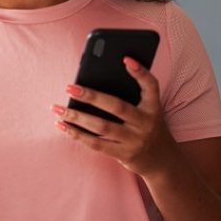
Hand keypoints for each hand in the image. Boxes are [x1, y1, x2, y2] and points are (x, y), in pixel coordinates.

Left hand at [50, 56, 181, 177]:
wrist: (162, 162)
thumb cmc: (147, 128)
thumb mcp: (147, 111)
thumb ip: (130, 98)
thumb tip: (92, 86)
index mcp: (153, 107)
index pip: (151, 85)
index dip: (140, 72)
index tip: (125, 58)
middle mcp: (146, 123)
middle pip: (117, 106)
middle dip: (91, 96)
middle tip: (69, 87)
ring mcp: (135, 140)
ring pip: (102, 127)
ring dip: (77, 117)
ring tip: (57, 109)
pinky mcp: (124, 155)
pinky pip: (97, 144)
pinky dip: (78, 135)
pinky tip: (63, 126)